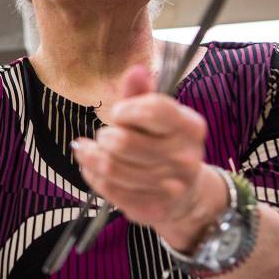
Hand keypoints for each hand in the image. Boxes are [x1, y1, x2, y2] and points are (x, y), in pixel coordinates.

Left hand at [72, 64, 227, 250]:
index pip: (154, 110)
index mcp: (190, 127)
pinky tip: (91, 167)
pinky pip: (108, 188)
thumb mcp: (156, 117)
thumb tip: (136, 70)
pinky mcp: (152, 208)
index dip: (127, 109)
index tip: (120, 112)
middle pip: (124, 142)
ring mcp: (170, 186)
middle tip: (104, 135)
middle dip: (105, 136)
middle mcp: (185, 157)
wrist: (185, 193)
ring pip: (111, 167)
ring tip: (88, 150)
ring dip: (91, 156)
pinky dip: (92, 175)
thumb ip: (142, 94)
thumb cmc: (162, 145)